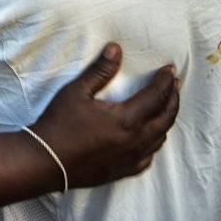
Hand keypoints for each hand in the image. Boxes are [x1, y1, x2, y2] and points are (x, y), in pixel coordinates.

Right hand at [32, 43, 179, 189]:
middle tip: (174, 85)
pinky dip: (154, 143)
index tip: (170, 70)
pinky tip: (150, 138)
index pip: (156, 97)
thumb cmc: (59, 124)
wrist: (46, 161)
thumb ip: (100, 70)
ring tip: (166, 107)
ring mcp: (131, 158)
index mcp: (126, 120)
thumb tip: (116, 49)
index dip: (165, 82)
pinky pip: (148, 157)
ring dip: (166, 120)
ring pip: (160, 138)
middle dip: (172, 99)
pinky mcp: (123, 170)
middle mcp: (135, 141)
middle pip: (165, 118)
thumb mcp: (76, 92)